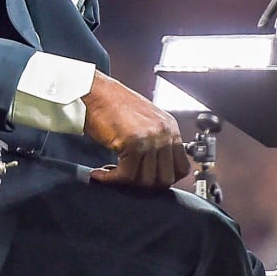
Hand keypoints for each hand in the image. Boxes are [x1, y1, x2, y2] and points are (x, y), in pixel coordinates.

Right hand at [84, 71, 190, 188]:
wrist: (94, 91)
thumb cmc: (111, 104)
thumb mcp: (143, 122)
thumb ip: (154, 142)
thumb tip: (153, 168)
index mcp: (170, 128)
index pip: (182, 168)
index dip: (164, 179)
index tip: (147, 180)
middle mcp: (164, 133)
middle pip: (165, 178)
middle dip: (144, 184)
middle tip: (127, 178)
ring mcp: (151, 138)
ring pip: (146, 180)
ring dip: (125, 182)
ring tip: (111, 172)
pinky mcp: (133, 142)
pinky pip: (126, 175)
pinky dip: (111, 179)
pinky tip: (100, 173)